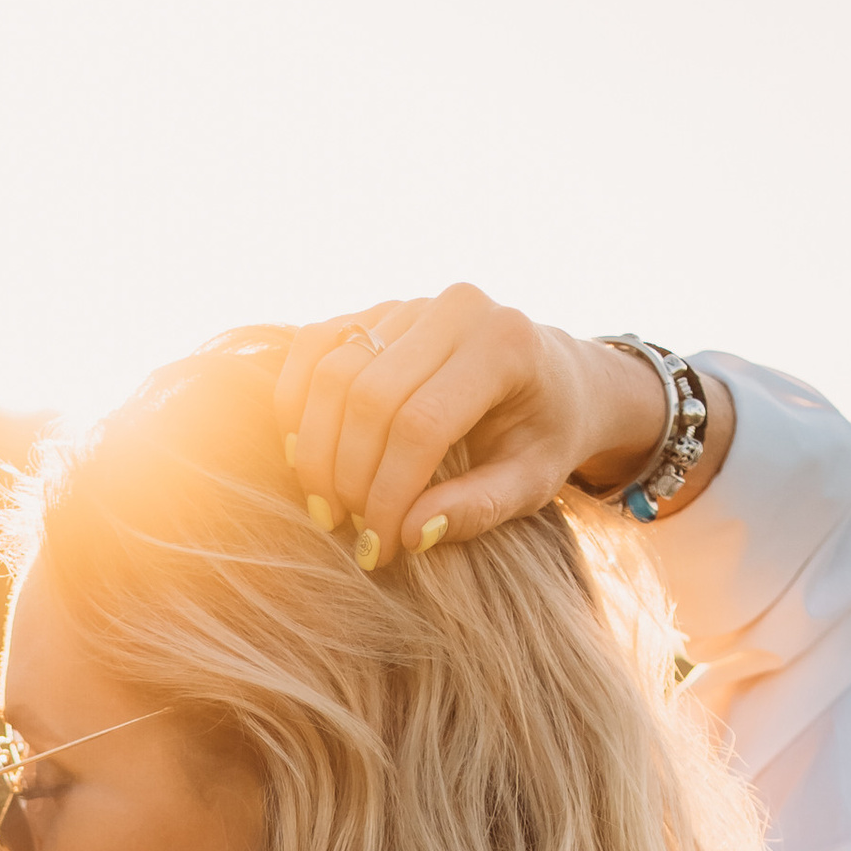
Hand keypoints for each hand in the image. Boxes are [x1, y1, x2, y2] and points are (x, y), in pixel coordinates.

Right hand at [275, 292, 727, 561]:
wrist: (555, 376)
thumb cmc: (544, 436)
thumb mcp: (532, 483)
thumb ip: (478, 509)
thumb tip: (408, 534)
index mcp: (505, 345)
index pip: (422, 424)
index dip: (388, 494)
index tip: (379, 549)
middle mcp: (456, 308)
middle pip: (369, 396)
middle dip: (348, 476)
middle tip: (348, 531)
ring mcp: (411, 301)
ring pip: (332, 372)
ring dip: (315, 449)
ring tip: (327, 505)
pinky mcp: (377, 310)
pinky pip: (313, 347)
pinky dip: (295, 403)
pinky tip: (303, 454)